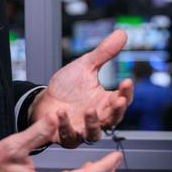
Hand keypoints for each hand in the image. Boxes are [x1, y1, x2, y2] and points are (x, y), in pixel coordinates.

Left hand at [32, 29, 134, 147]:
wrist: (44, 100)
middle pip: (113, 119)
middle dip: (117, 111)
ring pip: (94, 134)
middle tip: (118, 100)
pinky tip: (60, 112)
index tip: (127, 81)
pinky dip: (65, 126)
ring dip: (93, 123)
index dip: (126, 92)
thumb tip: (122, 34)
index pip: (122, 99)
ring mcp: (82, 129)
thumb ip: (104, 53)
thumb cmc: (67, 86)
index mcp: (105, 102)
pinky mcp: (66, 137)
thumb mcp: (86, 66)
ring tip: (90, 110)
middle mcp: (97, 118)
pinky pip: (69, 137)